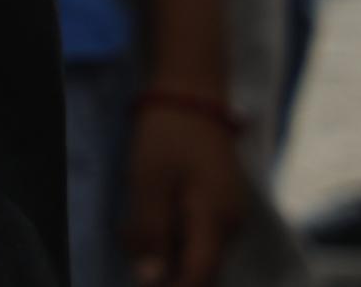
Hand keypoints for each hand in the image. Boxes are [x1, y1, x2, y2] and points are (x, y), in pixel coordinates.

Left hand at [120, 92, 244, 286]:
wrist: (191, 94)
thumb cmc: (167, 135)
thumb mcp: (148, 181)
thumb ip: (151, 231)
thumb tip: (149, 280)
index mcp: (216, 221)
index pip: (199, 276)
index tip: (144, 286)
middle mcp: (231, 225)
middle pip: (197, 266)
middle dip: (161, 267)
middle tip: (129, 241)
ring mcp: (229, 215)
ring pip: (195, 250)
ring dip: (163, 246)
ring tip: (133, 225)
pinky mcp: (219, 205)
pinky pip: (196, 232)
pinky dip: (170, 230)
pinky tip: (147, 210)